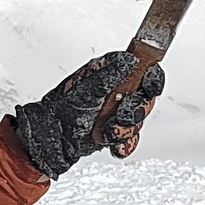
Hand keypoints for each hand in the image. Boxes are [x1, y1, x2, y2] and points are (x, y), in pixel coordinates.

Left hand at [11, 53, 166, 178]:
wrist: (52, 137)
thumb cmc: (62, 107)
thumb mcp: (87, 88)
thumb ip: (110, 74)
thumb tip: (129, 59)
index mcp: (113, 74)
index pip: (145, 70)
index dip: (152, 77)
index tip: (148, 86)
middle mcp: (119, 92)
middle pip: (147, 97)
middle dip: (137, 109)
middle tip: (122, 114)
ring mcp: (118, 112)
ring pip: (139, 120)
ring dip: (125, 129)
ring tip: (107, 131)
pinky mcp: (116, 132)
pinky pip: (132, 139)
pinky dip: (124, 144)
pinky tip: (114, 145)